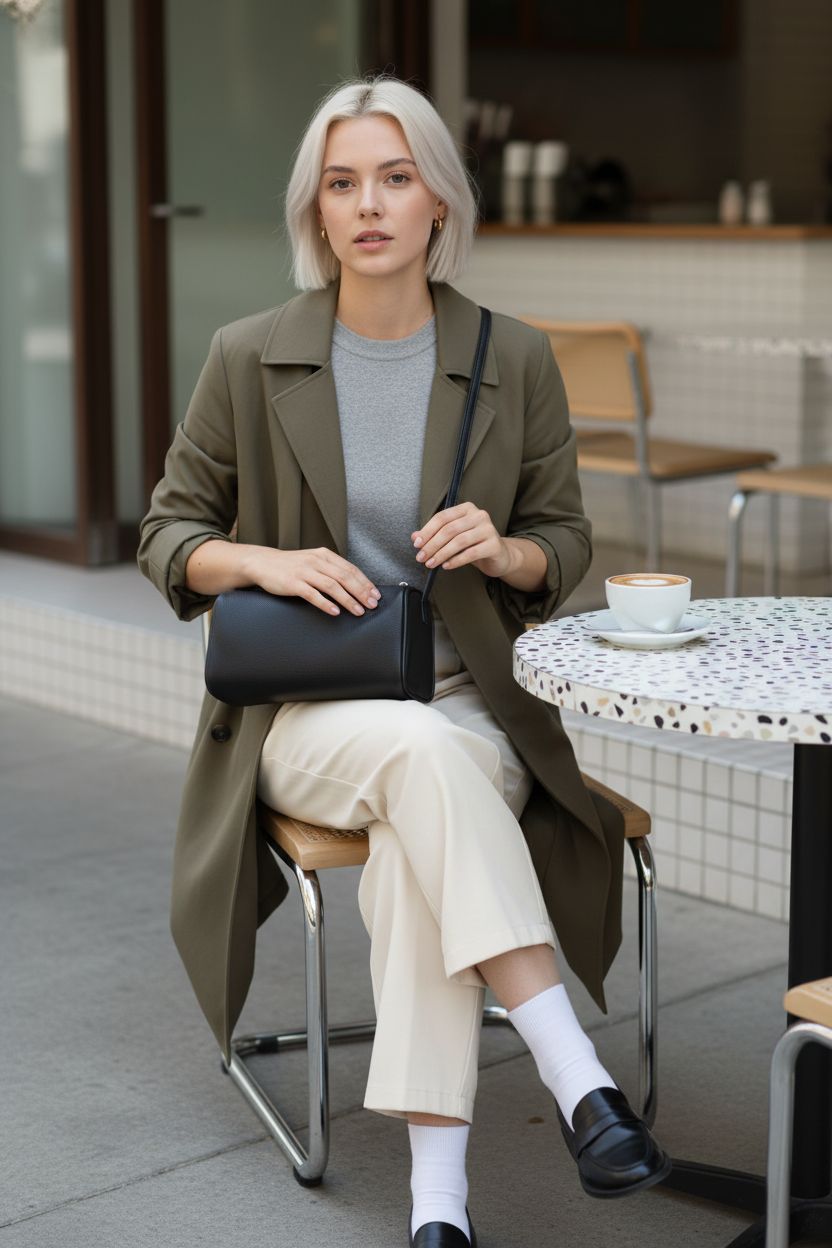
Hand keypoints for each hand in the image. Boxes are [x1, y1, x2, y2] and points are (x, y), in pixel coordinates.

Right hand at [248, 546, 380, 616]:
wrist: (263, 563)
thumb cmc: (290, 565)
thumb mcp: (313, 561)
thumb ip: (331, 570)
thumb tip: (353, 585)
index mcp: (324, 555)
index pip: (350, 569)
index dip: (365, 582)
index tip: (375, 595)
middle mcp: (316, 561)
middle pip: (345, 577)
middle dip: (361, 592)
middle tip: (371, 605)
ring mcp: (304, 572)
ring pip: (332, 586)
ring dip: (348, 600)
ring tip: (358, 611)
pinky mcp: (293, 583)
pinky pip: (313, 594)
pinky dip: (326, 604)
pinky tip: (335, 612)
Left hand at [411, 502, 513, 578]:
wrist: (499, 556)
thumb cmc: (473, 544)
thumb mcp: (453, 538)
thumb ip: (435, 534)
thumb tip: (415, 537)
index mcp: (467, 508)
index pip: (442, 517)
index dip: (427, 531)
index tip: (417, 544)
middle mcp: (479, 515)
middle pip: (449, 529)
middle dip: (432, 545)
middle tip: (421, 558)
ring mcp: (488, 529)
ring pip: (459, 541)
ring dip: (442, 554)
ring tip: (431, 564)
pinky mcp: (494, 544)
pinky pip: (471, 553)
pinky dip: (456, 560)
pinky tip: (446, 566)